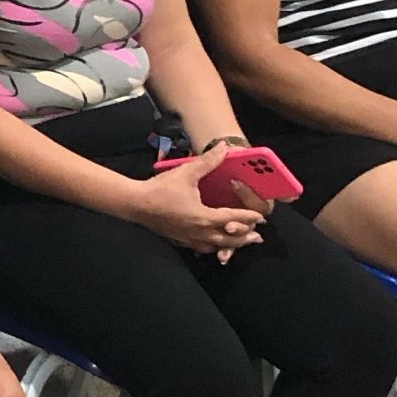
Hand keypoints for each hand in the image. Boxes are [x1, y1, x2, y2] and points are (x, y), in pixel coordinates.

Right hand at [122, 149, 263, 255]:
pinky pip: (200, 249)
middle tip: (257, 237)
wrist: (134, 204)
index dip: (249, 217)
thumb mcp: (186, 172)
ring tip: (239, 245)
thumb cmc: (161, 189)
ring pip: (216, 246)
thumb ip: (208, 161)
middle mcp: (200, 232)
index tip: (261, 217)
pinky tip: (212, 246)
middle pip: (228, 238)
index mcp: (204, 216)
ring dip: (230, 245)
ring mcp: (189, 239)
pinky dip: (212, 248)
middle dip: (244, 237)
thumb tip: (225, 147)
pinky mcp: (179, 241)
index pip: (233, 218)